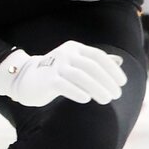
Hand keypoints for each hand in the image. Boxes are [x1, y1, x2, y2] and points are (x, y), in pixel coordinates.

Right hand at [0, 41, 126, 106]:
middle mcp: (66, 54)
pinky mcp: (47, 79)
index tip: (122, 83)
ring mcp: (55, 65)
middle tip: (116, 95)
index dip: (113, 70)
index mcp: (75, 48)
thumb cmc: (56, 72)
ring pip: (80, 76)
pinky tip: (87, 99)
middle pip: (91, 66)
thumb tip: (119, 61)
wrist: (25, 78)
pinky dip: (77, 92)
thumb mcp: (76, 63)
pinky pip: (64, 85)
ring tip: (106, 100)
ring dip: (97, 88)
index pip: (98, 56)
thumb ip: (96, 62)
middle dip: (107, 81)